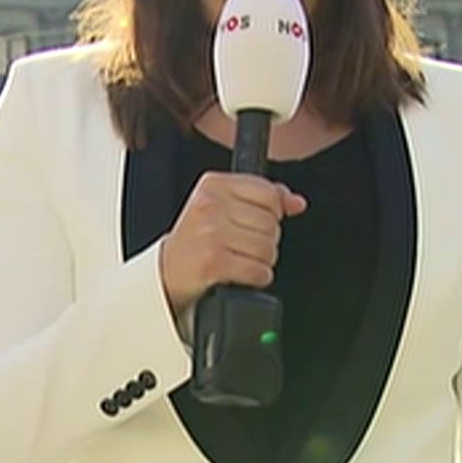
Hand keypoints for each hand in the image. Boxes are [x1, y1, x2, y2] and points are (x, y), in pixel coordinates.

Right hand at [158, 170, 307, 314]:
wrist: (165, 273)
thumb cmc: (196, 240)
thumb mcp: (223, 207)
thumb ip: (263, 198)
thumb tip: (296, 202)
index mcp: (213, 184)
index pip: (269, 193)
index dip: (272, 213)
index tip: (257, 223)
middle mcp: (210, 206)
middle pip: (271, 223)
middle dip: (266, 240)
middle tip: (244, 246)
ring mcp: (210, 234)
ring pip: (267, 248)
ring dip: (262, 261)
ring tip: (242, 259)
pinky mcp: (213, 262)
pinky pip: (258, 270)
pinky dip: (257, 277)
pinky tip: (242, 274)